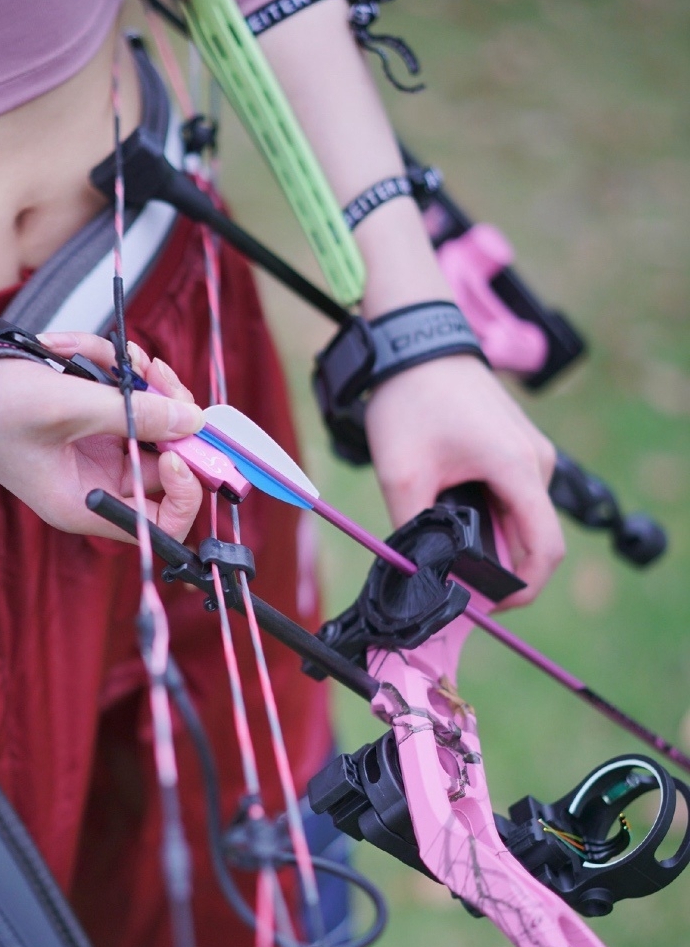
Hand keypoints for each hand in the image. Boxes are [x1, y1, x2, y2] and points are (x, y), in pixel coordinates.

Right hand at [0, 333, 203, 541]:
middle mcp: (91, 485)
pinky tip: (81, 349)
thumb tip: (192, 420)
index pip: (161, 525)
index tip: (178, 445)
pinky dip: (111, 368)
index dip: (184, 489)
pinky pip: (121, 397)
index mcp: (83, 505)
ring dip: (140, 382)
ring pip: (148, 422)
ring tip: (121, 356)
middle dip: (167, 414)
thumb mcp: (68, 406)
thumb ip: (135, 414)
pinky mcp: (84, 420)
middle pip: (164, 463)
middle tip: (159, 375)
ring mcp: (90, 451)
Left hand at [363, 355, 563, 605]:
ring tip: (443, 541)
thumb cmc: (410, 399)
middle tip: (451, 580)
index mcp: (518, 468)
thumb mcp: (401, 474)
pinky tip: (451, 513)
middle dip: (497, 568)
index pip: (545, 550)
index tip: (486, 606)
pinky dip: (488, 516)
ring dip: (489, 540)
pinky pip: (513, 497)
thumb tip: (422, 575)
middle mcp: (537, 461)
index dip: (521, 590)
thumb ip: (414, 531)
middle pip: (532, 538)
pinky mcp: (518, 447)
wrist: (417, 341)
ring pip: (521, 519)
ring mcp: (532, 452)